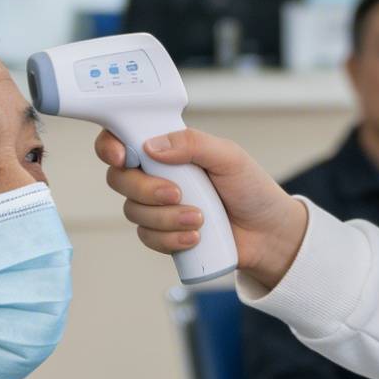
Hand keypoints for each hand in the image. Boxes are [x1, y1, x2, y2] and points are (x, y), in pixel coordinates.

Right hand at [96, 128, 308, 288]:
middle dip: (145, 189)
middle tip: (177, 194)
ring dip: (166, 218)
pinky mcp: (163, 234)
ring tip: (200, 219)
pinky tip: (195, 238)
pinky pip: (147, 237)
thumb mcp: (229, 157)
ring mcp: (158, 207)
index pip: (123, 140)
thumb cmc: (251, 189)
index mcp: (168, 149)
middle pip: (120, 179)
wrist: (268, 234)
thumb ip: (193, 143)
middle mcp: (156, 175)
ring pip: (134, 212)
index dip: (111, 146)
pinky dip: (170, 239)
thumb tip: (153, 146)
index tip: (123, 156)